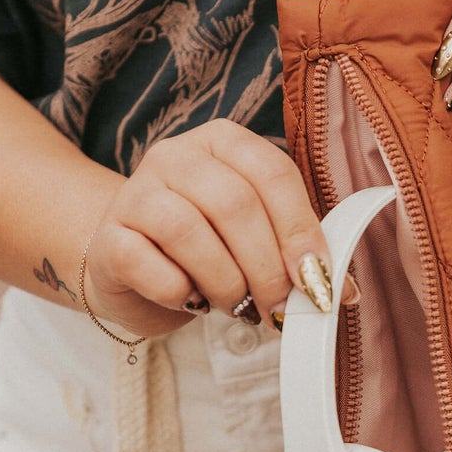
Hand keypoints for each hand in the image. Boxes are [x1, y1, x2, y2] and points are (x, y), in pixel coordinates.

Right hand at [82, 121, 342, 337]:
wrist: (132, 266)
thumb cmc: (208, 249)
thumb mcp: (258, 239)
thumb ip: (298, 253)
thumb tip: (341, 292)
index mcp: (224, 142)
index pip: (273, 173)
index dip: (300, 230)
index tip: (317, 279)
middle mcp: (175, 155)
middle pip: (235, 204)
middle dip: (266, 268)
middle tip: (278, 309)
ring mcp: (135, 192)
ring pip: (190, 232)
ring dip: (225, 283)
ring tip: (236, 305)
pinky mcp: (109, 237)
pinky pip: (151, 267)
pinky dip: (180, 294)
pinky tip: (190, 300)